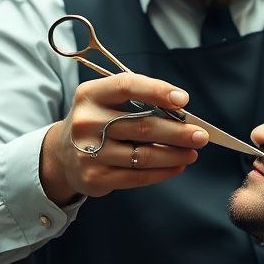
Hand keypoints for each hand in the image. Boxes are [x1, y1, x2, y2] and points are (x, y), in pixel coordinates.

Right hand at [39, 73, 209, 203]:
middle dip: (177, 131)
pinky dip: (163, 171)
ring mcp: (89, 152)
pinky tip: (177, 166)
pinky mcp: (95, 177)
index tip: (183, 100)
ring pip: (143, 155)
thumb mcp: (106, 101)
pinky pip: (137, 176)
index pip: (126, 86)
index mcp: (91, 94)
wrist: (62, 154)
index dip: (157, 91)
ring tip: (193, 152)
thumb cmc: (97, 122)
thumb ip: (139, 101)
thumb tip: (182, 112)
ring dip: (174, 154)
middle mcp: (86, 122)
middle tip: (201, 135)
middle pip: (141, 126)